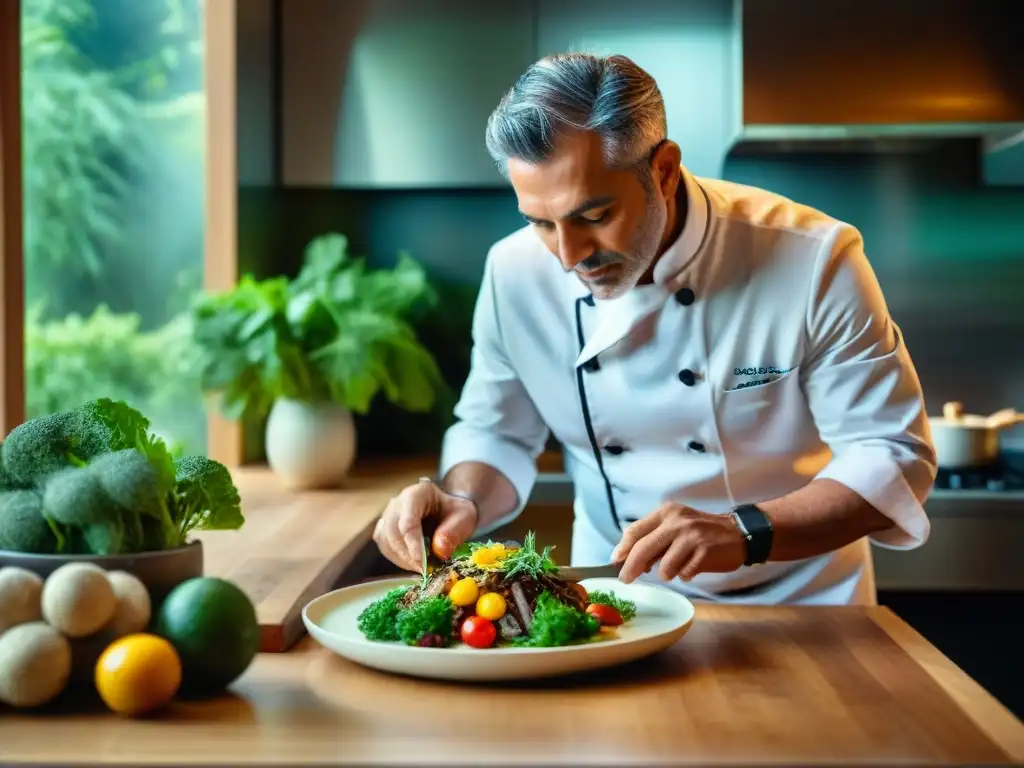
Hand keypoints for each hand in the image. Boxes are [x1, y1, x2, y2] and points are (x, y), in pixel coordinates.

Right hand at [372, 478, 478, 572]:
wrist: (448, 510)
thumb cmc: (455, 512)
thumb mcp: (464, 518)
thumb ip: (454, 531)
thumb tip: (440, 550)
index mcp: (418, 493)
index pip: (408, 521)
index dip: (413, 544)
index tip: (423, 564)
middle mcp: (397, 502)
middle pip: (393, 531)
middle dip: (407, 555)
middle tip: (424, 570)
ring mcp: (388, 514)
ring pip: (385, 540)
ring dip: (401, 559)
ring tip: (420, 568)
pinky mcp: (385, 528)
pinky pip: (384, 545)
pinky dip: (397, 558)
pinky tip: (412, 564)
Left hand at [610, 503, 746, 583]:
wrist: (738, 533)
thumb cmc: (702, 532)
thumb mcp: (676, 526)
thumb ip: (655, 539)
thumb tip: (627, 559)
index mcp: (666, 512)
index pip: (636, 530)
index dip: (622, 548)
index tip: (614, 562)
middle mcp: (677, 521)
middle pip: (643, 548)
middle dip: (631, 567)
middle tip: (625, 579)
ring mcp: (691, 536)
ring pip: (664, 566)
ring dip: (667, 573)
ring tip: (678, 567)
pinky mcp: (704, 552)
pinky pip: (684, 573)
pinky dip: (685, 574)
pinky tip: (694, 567)